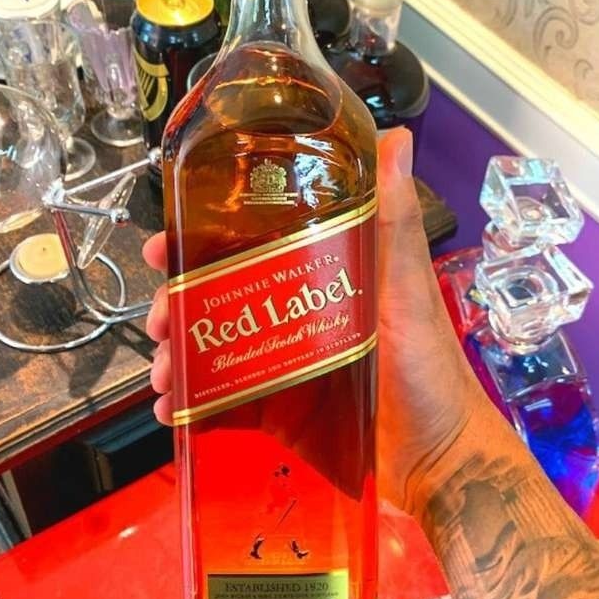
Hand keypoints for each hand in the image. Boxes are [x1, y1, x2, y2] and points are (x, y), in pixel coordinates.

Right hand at [143, 127, 489, 517]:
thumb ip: (396, 222)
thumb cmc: (430, 370)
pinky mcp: (276, 408)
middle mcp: (293, 312)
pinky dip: (191, 402)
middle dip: (177, 305)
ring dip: (178, 355)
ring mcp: (281, 362)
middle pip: (216, 297)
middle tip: (161, 322)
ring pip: (212, 348)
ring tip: (164, 374)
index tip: (164, 246)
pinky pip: (222, 399)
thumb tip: (397, 138)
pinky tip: (170, 408)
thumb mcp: (409, 290)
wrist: (438, 460)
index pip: (248, 245)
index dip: (200, 240)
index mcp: (318, 274)